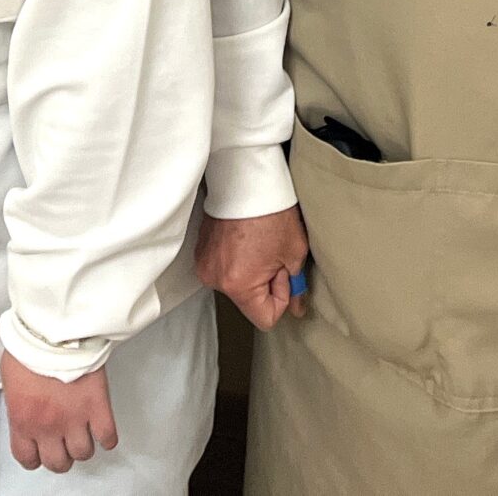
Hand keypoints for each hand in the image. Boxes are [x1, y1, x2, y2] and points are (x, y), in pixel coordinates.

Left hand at [2, 352, 118, 472]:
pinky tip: (103, 430)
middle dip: (61, 454)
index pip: (28, 459)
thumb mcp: (11, 380)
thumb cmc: (28, 345)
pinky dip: (107, 438)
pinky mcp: (97, 405)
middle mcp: (47, 426)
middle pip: (58, 462)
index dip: (36, 456)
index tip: (41, 449)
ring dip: (83, 445)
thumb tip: (26, 410)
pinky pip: (107, 436)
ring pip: (83, 453)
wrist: (52, 327)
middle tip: (64, 442)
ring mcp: (74, 418)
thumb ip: (18, 404)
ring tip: (84, 433)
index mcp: (22, 420)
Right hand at [195, 206, 309, 328]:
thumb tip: (297, 308)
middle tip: (272, 251)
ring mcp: (205, 265)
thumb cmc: (271, 211)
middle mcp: (216, 280)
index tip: (282, 271)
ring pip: (237, 285)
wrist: (245, 178)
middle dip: (266, 282)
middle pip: (249, 301)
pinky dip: (237, 260)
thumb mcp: (294, 251)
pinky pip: (224, 269)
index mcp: (239, 285)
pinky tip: (245, 237)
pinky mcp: (201, 252)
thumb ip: (295, 286)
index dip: (281, 297)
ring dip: (251, 271)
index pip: (266, 318)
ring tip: (257, 241)